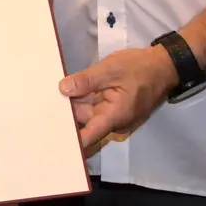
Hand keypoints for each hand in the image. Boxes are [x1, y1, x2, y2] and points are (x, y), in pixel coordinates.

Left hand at [60, 46, 179, 153]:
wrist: (163, 66)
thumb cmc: (140, 68)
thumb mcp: (111, 69)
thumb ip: (86, 80)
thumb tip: (63, 89)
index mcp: (114, 116)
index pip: (88, 136)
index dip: (69, 139)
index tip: (50, 137)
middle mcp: (114, 122)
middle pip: (84, 119)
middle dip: (67, 108)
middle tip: (42, 99)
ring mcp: (115, 116)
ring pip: (88, 111)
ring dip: (76, 100)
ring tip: (52, 89)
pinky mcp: (115, 109)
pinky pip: (95, 106)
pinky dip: (86, 97)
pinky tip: (71, 86)